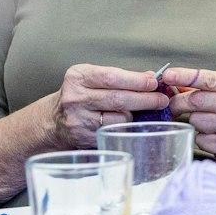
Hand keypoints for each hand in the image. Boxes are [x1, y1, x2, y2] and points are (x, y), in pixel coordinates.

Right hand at [51, 64, 168, 148]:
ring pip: (119, 118)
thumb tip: (151, 77)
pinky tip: (129, 123)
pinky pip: (114, 132)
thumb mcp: (93, 79)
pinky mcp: (84, 137)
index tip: (154, 82)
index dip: (136, 80)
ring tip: (141, 112)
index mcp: (78, 77)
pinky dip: (126, 128)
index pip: (112, 77)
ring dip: (135, 116)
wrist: (53, 121)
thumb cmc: (81, 96)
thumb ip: (120, 77)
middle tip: (162, 100)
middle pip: (118, 98)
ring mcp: (78, 119)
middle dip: (145, 99)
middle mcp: (75, 97)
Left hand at [163, 67, 215, 163]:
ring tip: (207, 123)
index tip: (168, 75)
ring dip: (194, 121)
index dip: (185, 76)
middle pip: (196, 100)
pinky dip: (200, 137)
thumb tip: (175, 82)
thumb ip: (206, 88)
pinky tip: (213, 136)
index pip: (208, 79)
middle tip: (173, 106)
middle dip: (179, 102)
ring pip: (195, 120)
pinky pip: (199, 138)